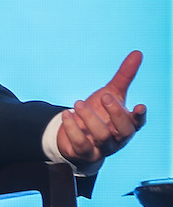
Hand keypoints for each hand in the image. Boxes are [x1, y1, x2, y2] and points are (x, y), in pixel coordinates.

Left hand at [57, 50, 146, 165]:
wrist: (77, 137)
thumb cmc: (99, 113)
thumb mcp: (110, 93)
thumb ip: (124, 76)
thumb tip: (138, 53)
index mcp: (126, 124)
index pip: (138, 123)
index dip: (140, 116)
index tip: (140, 105)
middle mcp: (117, 138)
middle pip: (124, 131)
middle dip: (115, 114)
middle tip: (104, 96)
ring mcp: (102, 148)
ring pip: (102, 137)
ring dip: (90, 119)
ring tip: (78, 103)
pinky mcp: (85, 153)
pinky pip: (81, 145)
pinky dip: (73, 129)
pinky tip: (66, 114)